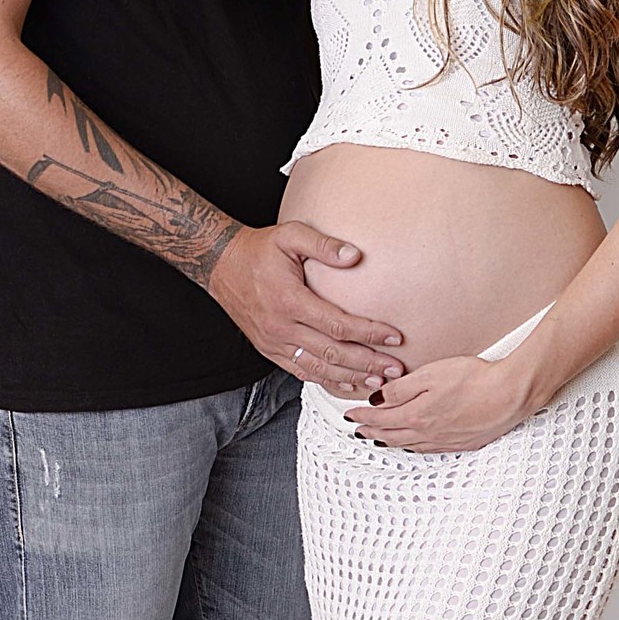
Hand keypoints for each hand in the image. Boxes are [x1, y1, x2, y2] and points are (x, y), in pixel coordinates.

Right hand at [205, 221, 406, 392]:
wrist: (222, 265)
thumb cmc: (259, 249)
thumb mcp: (290, 235)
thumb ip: (323, 245)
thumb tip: (355, 255)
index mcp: (289, 300)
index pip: (337, 324)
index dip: (369, 333)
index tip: (394, 336)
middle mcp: (281, 327)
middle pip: (332, 353)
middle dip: (368, 363)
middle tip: (396, 368)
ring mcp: (274, 343)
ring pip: (318, 368)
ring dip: (351, 377)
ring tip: (378, 382)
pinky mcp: (270, 350)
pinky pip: (301, 372)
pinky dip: (327, 381)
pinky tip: (347, 384)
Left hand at [343, 353, 539, 453]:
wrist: (509, 395)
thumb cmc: (473, 379)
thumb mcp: (430, 375)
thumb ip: (401, 388)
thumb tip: (378, 399)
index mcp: (416, 415)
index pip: (380, 418)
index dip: (363, 416)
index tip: (350, 414)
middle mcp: (427, 433)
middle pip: (391, 435)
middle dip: (371, 431)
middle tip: (357, 430)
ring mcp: (445, 441)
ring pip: (409, 445)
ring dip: (390, 442)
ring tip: (379, 439)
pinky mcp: (462, 443)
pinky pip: (428, 449)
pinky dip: (413, 447)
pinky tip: (413, 444)